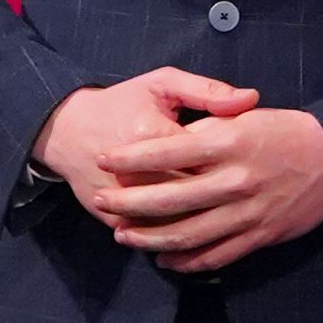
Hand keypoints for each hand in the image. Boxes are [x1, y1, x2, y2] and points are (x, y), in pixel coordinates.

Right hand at [34, 67, 248, 214]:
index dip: (233, 162)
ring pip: (175, 222)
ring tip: (233, 217)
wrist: (67, 131)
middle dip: (223, 197)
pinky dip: (178, 238)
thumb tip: (250, 98)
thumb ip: (207, 91)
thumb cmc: (123, 103)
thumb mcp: (162, 84)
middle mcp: (137, 172)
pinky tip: (204, 233)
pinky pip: (152, 234)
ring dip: (206, 224)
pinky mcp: (113, 219)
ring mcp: (123, 200)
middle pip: (194, 194)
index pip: (206, 156)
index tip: (255, 163)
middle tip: (249, 196)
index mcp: (153, 132)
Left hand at [93, 101, 322, 271]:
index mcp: (228, 142)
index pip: (165, 152)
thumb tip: (168, 143)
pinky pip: (216, 256)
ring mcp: (247, 213)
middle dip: (127, 203)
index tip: (104, 160)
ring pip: (187, 234)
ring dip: (149, 238)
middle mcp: (234, 180)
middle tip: (101, 202)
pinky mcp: (260, 236)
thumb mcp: (245, 117)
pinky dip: (186, 263)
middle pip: (168, 199)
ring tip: (123, 236)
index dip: (129, 158)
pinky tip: (164, 260)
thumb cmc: (286, 131)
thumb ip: (206, 128)